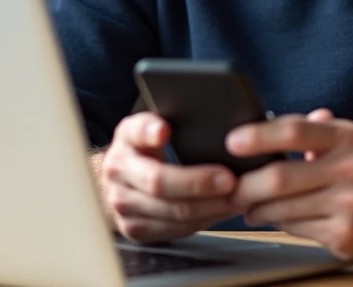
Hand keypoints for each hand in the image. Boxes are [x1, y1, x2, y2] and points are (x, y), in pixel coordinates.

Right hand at [98, 112, 238, 242]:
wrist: (116, 184)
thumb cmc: (142, 151)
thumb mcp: (146, 128)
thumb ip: (159, 123)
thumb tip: (185, 124)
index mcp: (125, 142)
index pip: (136, 133)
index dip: (150, 132)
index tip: (165, 130)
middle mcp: (118, 175)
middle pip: (159, 183)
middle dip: (198, 183)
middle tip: (230, 180)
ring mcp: (124, 207)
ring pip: (173, 212)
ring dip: (210, 207)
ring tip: (237, 197)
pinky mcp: (137, 230)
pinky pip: (177, 229)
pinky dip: (205, 220)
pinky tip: (223, 210)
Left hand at [227, 109, 352, 260]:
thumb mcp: (348, 138)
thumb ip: (311, 128)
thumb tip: (266, 121)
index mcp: (348, 138)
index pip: (296, 132)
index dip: (259, 136)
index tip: (232, 142)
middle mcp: (352, 170)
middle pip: (281, 178)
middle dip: (247, 185)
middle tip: (230, 186)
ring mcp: (350, 206)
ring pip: (283, 209)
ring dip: (257, 209)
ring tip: (248, 204)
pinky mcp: (346, 236)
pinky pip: (296, 229)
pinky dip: (279, 223)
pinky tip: (276, 218)